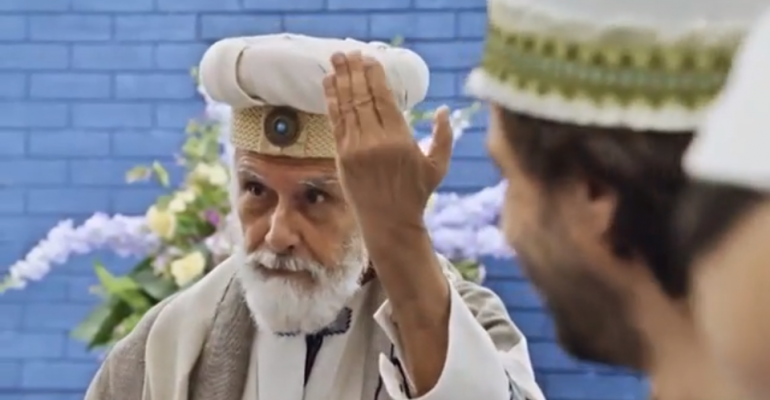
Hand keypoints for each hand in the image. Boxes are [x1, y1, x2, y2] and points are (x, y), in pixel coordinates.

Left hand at [323, 51, 452, 228]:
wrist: (389, 224)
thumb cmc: (416, 195)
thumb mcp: (437, 166)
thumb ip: (443, 137)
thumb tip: (443, 110)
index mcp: (399, 139)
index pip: (383, 98)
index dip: (374, 75)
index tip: (370, 58)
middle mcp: (375, 141)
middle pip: (362, 97)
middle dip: (354, 71)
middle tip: (348, 53)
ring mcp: (355, 149)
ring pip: (346, 106)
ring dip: (340, 80)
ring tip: (336, 60)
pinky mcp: (342, 157)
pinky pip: (336, 123)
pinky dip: (331, 102)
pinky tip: (329, 85)